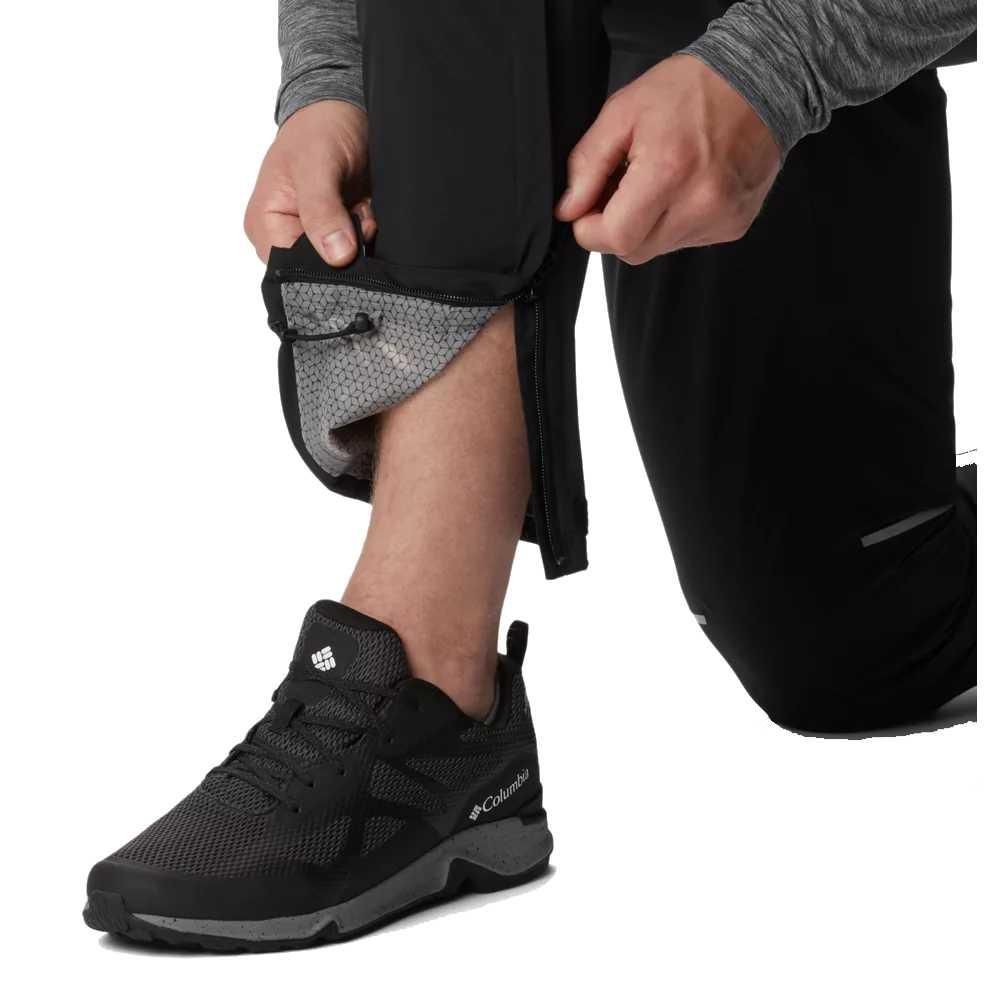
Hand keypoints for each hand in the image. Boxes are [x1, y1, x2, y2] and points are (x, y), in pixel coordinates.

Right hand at [244, 100, 375, 265]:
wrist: (345, 107)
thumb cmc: (318, 127)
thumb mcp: (316, 165)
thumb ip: (322, 211)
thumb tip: (336, 255)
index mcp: (265, 227)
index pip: (293, 271)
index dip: (323, 266)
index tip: (347, 242)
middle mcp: (287, 238)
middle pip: (321, 271)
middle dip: (346, 251)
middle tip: (357, 215)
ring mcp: (316, 238)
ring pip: (346, 264)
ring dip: (362, 241)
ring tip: (361, 208)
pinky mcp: (341, 234)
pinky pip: (363, 252)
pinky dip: (371, 234)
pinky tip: (368, 211)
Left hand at [555, 54, 780, 264]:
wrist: (759, 84)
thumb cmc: (695, 89)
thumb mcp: (624, 112)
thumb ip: (589, 164)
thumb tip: (569, 208)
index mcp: (668, 172)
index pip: (615, 237)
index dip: (590, 229)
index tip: (586, 211)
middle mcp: (698, 203)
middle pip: (633, 250)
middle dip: (617, 227)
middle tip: (623, 189)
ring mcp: (720, 219)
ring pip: (658, 248)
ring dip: (647, 224)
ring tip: (659, 181)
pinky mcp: (733, 226)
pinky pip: (687, 241)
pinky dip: (675, 222)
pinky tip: (684, 188)